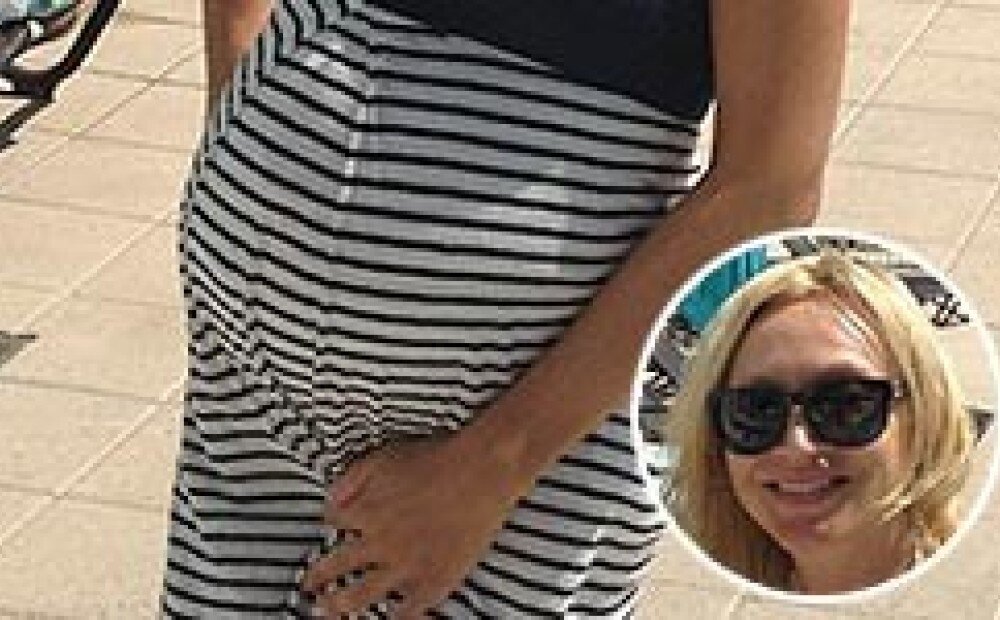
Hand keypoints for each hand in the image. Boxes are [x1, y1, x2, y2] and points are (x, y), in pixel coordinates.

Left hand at [301, 434, 520, 618]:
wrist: (480, 471)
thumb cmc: (437, 459)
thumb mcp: (383, 457)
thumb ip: (351, 478)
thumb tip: (331, 498)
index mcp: (365, 512)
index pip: (333, 522)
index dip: (329, 524)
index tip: (330, 529)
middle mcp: (379, 543)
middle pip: (335, 567)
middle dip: (316, 578)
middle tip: (308, 586)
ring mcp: (405, 565)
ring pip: (361, 596)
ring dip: (339, 605)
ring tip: (328, 611)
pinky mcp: (434, 580)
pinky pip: (407, 611)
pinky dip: (395, 619)